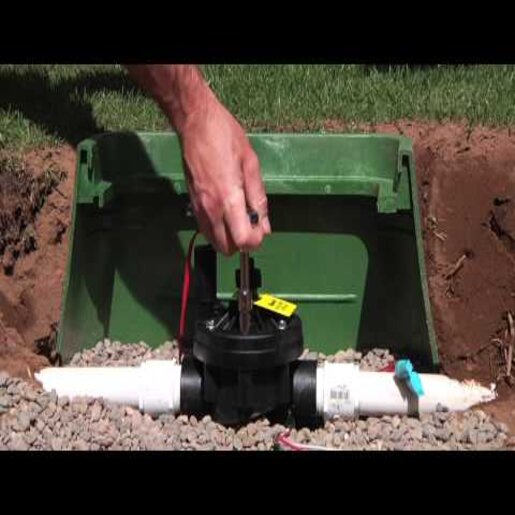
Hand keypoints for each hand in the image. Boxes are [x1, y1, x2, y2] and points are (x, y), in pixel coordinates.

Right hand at [179, 93, 270, 255]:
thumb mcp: (251, 164)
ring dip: (229, 237)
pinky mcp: (191, 204)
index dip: (256, 239)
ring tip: (238, 216)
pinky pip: (206, 229)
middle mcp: (212, 209)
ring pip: (215, 242)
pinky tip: (226, 211)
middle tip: (250, 222)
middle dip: (242, 242)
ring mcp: (198, 208)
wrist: (195, 124)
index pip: (244, 240)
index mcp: (229, 199)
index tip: (261, 227)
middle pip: (228, 249)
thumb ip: (258, 198)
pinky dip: (218, 229)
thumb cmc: (225, 137)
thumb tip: (264, 224)